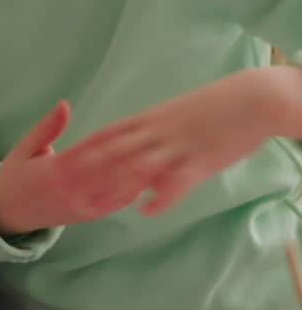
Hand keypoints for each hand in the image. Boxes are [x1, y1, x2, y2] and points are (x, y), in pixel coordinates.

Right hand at [0, 100, 152, 234]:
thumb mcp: (24, 147)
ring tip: (155, 159)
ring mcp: (79, 206)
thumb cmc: (17, 175)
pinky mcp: (85, 216)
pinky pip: (112, 205)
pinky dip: (129, 193)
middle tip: (150, 142)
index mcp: (52, 171)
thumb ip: (46, 127)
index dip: (107, 140)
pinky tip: (146, 181)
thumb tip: (64, 105)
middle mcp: (68, 190)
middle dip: (127, 157)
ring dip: (135, 175)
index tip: (126, 128)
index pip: (86, 151)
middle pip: (104, 170)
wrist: (7, 213)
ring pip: (112, 189)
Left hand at [61, 68, 280, 216]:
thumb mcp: (178, 115)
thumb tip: (141, 142)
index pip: (107, 133)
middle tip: (60, 188)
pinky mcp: (201, 160)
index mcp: (150, 119)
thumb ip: (156, 131)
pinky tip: (146, 211)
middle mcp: (157, 131)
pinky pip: (177, 180)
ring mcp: (178, 146)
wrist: (253, 99)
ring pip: (139, 167)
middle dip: (86, 171)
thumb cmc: (217, 108)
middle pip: (114, 151)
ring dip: (115, 187)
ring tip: (94, 207)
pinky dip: (160, 196)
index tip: (57, 160)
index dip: (82, 148)